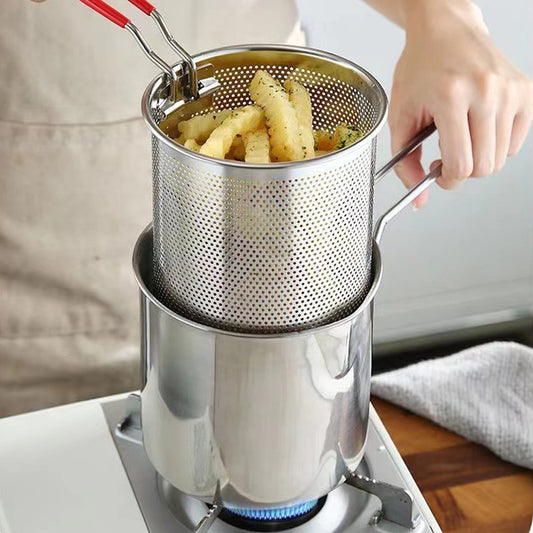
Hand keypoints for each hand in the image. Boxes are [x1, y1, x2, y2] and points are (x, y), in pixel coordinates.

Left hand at [390, 0, 532, 206]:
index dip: (447, 180)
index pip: (461, 165)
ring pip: (501, 158)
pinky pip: (515, 142)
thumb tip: (419, 198)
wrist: (445, 29)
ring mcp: (509, 90)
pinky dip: (496, 145)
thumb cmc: (420, 68)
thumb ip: (405, 163)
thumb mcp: (400, 117)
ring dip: (478, 158)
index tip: (438, 174)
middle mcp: (486, 92)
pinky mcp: (525, 90)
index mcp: (451, 97)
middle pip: (485, 167)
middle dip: (462, 172)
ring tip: (460, 137)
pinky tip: (478, 128)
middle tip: (447, 156)